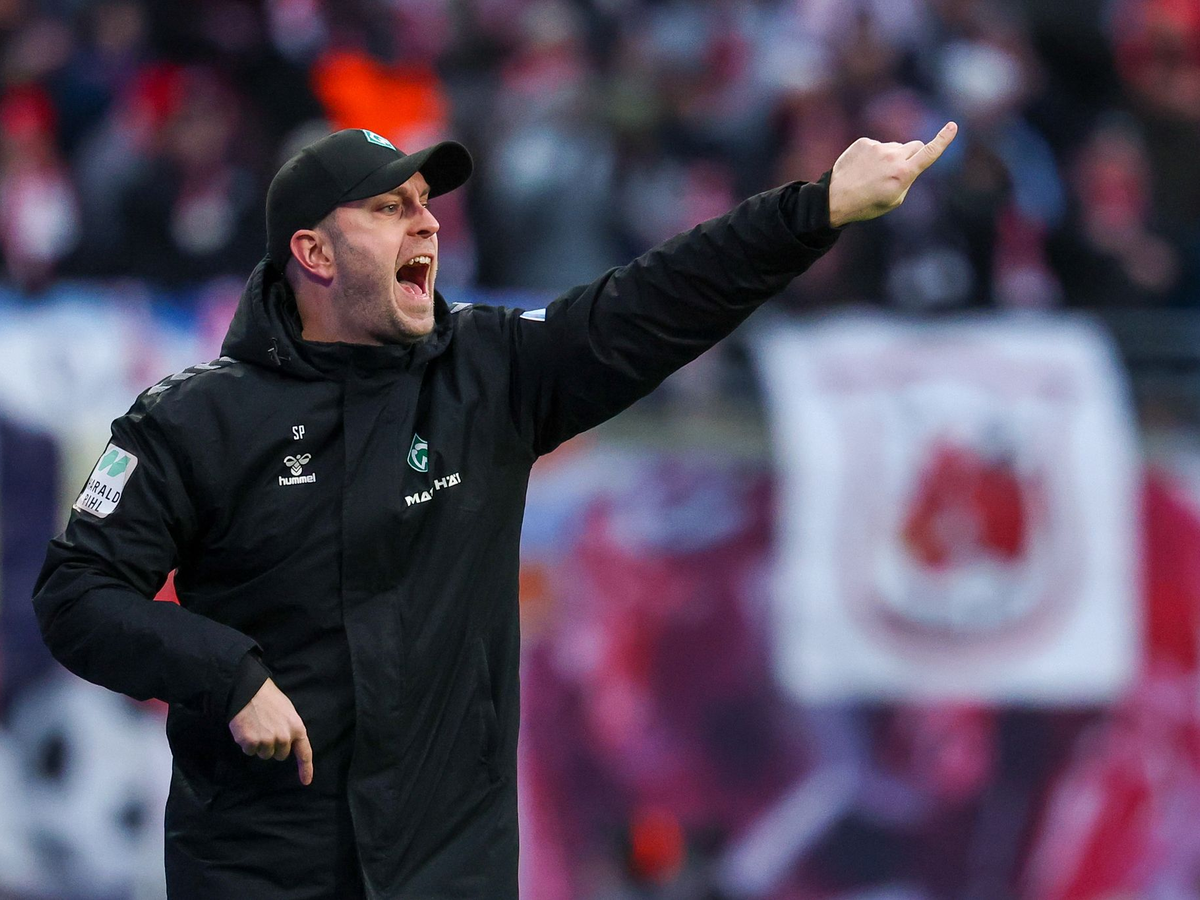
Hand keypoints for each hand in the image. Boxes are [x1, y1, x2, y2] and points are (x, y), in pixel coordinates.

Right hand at [228, 678, 313, 785]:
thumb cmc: (269, 699)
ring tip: (256, 726)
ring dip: (259, 745)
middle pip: (280, 755)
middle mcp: (284, 737)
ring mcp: (267, 741)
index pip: (304, 753)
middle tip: (266, 729)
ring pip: (264, 754)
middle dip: (274, 747)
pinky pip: (249, 751)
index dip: (306, 769)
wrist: (249, 690)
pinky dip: (246, 743)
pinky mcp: (251, 743)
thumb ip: (291, 729)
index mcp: (297, 728)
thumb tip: (289, 745)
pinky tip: (247, 728)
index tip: (306, 781)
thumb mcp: (288, 712)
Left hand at [827, 122, 958, 227]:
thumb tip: (911, 162)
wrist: (836, 198)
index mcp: (903, 174)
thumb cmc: (868, 203)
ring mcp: (878, 147)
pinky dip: (874, 155)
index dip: (943, 140)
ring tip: (873, 174)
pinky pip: (878, 145)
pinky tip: (863, 168)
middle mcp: (893, 157)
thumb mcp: (894, 199)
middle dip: (912, 155)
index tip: (952, 126)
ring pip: (895, 147)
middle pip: (914, 146)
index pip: (928, 153)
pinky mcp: (864, 142)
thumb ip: (908, 178)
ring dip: (890, 157)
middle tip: (898, 171)